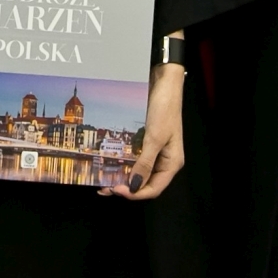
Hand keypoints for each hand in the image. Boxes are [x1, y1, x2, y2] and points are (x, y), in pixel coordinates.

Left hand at [106, 62, 184, 200]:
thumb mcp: (154, 138)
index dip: (134, 193)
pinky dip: (125, 164)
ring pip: (139, 172)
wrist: (164, 83)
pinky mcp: (147, 142)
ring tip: (106, 179)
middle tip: (106, 187)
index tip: (116, 190)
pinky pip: (136, 159)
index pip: (153, 189)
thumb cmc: (165, 108)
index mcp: (172, 163)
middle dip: (126, 188)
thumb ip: (145, 163)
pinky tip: (113, 164)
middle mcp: (164, 160)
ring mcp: (156, 151)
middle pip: (145, 183)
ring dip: (123, 177)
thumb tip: (134, 186)